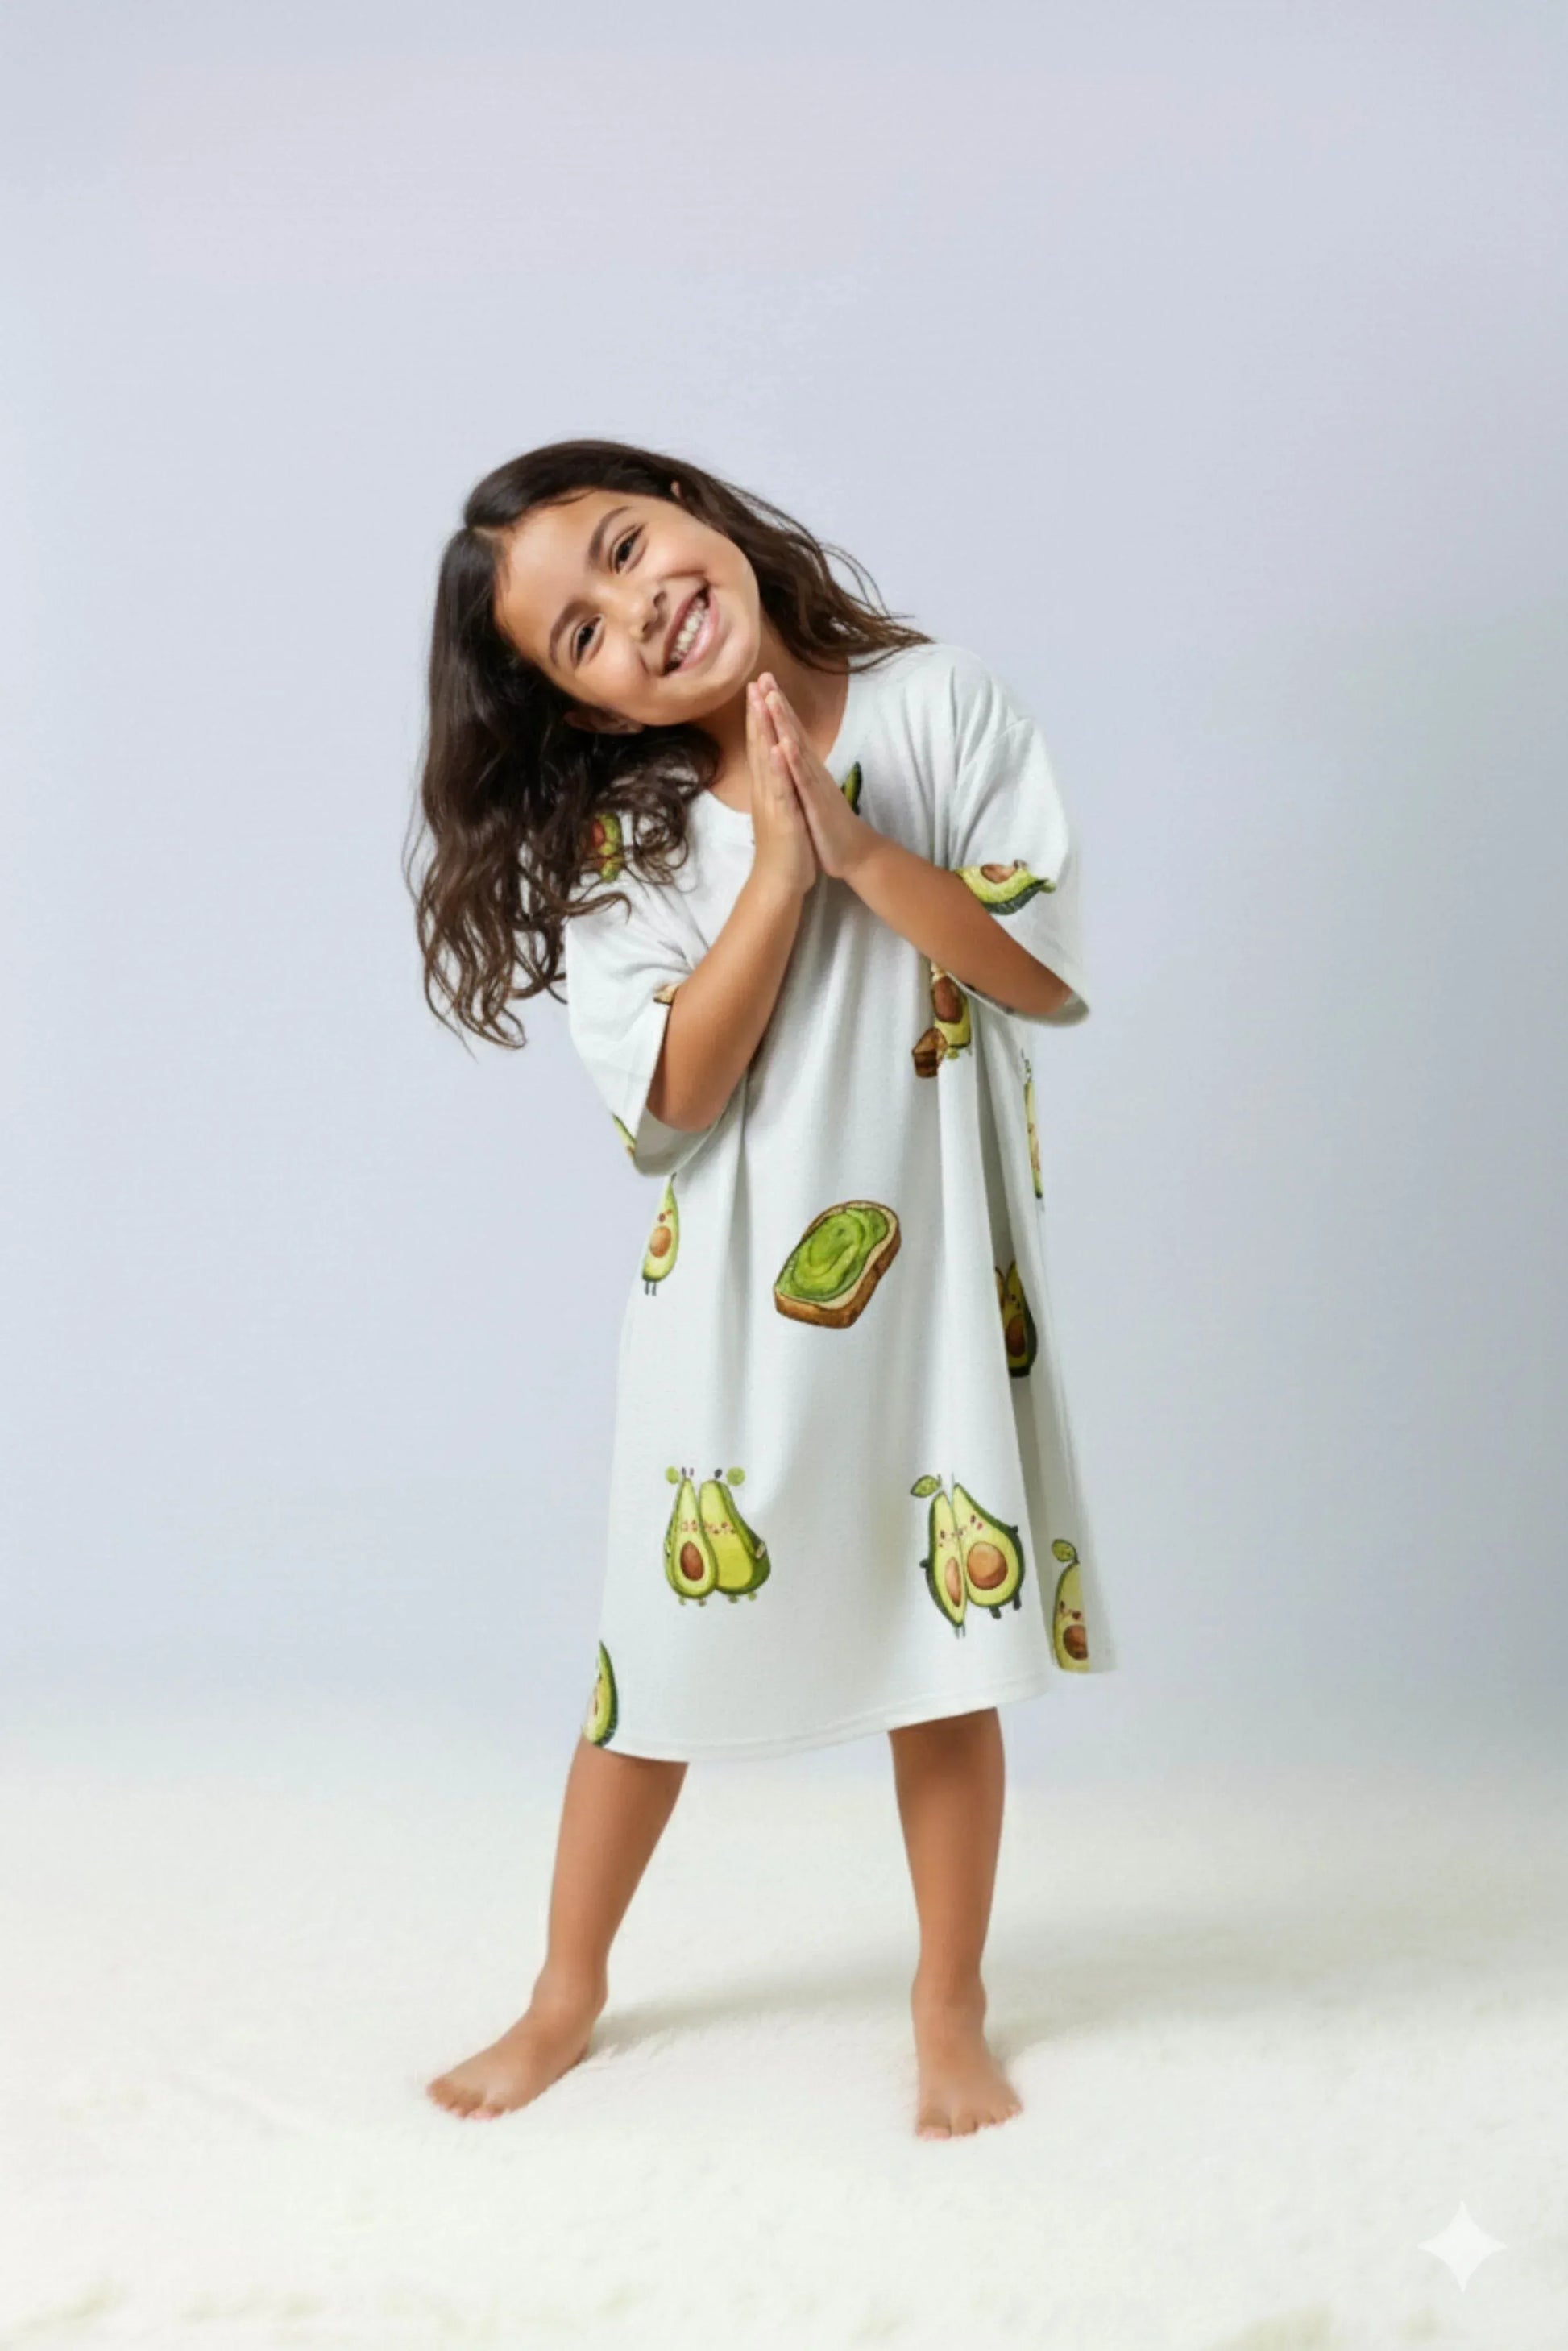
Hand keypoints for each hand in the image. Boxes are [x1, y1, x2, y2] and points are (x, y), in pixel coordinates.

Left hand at [755, 675, 875, 883]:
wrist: (854, 855)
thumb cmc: (829, 827)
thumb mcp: (810, 797)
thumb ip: (801, 776)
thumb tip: (792, 760)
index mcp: (806, 771)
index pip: (788, 734)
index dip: (775, 709)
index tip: (761, 684)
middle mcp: (811, 772)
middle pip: (793, 731)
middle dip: (777, 704)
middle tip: (763, 675)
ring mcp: (815, 786)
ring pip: (797, 749)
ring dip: (785, 724)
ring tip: (771, 698)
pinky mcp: (817, 804)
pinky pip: (804, 780)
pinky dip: (794, 762)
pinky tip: (785, 743)